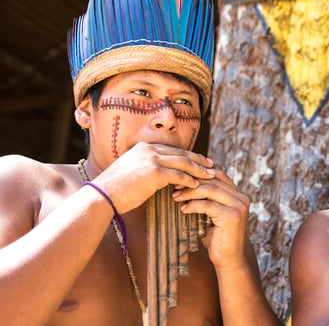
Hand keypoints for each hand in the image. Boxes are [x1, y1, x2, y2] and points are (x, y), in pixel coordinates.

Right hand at [90, 142, 215, 212]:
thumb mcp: (130, 172)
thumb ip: (146, 169)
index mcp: (143, 147)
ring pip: (183, 163)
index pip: (172, 150)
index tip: (200, 160)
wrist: (101, 196)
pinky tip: (198, 185)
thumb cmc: (114, 190)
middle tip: (212, 165)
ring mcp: (152, 159)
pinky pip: (178, 175)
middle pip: (181, 153)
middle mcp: (148, 149)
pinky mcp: (155, 172)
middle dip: (198, 160)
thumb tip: (159, 176)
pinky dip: (189, 180)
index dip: (188, 155)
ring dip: (199, 170)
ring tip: (210, 175)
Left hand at [172, 167, 250, 267]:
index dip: (199, 174)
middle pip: (213, 180)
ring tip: (176, 197)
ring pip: (210, 190)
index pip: (218, 175)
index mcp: (238, 194)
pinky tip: (183, 209)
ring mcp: (239, 206)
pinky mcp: (232, 216)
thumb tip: (185, 185)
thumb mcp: (212, 215)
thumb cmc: (218, 238)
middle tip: (175, 188)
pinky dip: (193, 205)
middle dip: (192, 182)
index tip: (181, 179)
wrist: (229, 260)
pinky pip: (208, 205)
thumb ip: (207, 200)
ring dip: (190, 192)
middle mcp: (242, 198)